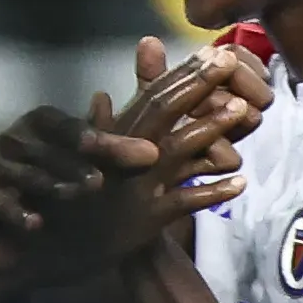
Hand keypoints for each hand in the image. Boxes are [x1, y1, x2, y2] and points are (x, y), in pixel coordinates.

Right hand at [0, 103, 166, 235]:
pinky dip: (17, 213)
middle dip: (74, 166)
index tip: (109, 148)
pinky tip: (36, 225)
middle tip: (100, 182)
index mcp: (42, 123)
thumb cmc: (32, 170)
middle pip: (49, 152)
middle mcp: (16, 137)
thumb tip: (154, 152)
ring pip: (26, 175)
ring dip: (51, 185)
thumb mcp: (65, 152)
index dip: (90, 137)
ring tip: (76, 196)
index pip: (68, 128)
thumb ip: (108, 148)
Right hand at [25, 38, 262, 270]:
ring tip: (243, 109)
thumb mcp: (84, 161)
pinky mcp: (148, 219)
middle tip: (229, 60)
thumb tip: (100, 95)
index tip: (211, 51)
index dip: (182, 72)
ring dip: (211, 128)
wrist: (60, 251)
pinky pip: (185, 201)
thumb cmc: (76, 203)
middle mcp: (124, 156)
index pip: (152, 96)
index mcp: (113, 138)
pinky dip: (213, 192)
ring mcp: (137, 187)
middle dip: (198, 84)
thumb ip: (101, 128)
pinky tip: (241, 182)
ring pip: (178, 150)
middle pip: (165, 111)